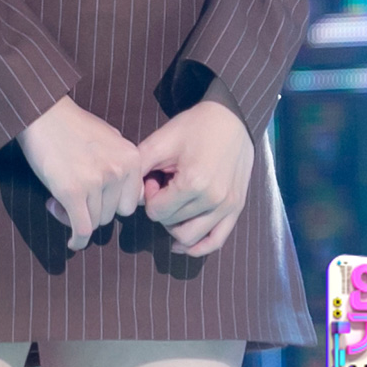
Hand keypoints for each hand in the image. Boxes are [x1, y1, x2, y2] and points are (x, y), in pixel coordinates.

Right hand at [17, 95, 143, 250]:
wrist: (43, 113)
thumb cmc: (73, 125)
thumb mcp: (110, 139)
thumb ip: (123, 165)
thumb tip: (134, 195)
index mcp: (131, 158)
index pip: (131, 202)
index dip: (113, 205)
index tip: (97, 201)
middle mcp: (118, 170)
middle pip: (112, 215)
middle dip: (94, 212)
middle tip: (74, 199)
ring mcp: (96, 181)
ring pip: (95, 223)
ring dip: (76, 218)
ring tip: (59, 200)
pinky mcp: (72, 191)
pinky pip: (81, 229)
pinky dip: (77, 240)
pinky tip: (72, 242)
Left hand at [136, 78, 254, 256]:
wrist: (231, 118)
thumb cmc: (195, 126)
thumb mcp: (162, 140)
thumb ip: (140, 167)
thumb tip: (129, 195)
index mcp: (193, 182)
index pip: (157, 211)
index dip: (149, 196)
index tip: (155, 178)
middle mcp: (213, 200)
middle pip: (171, 224)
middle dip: (161, 208)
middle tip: (164, 185)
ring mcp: (227, 207)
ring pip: (190, 238)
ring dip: (174, 226)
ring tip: (175, 203)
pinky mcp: (237, 209)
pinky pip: (216, 242)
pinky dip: (197, 248)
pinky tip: (182, 242)